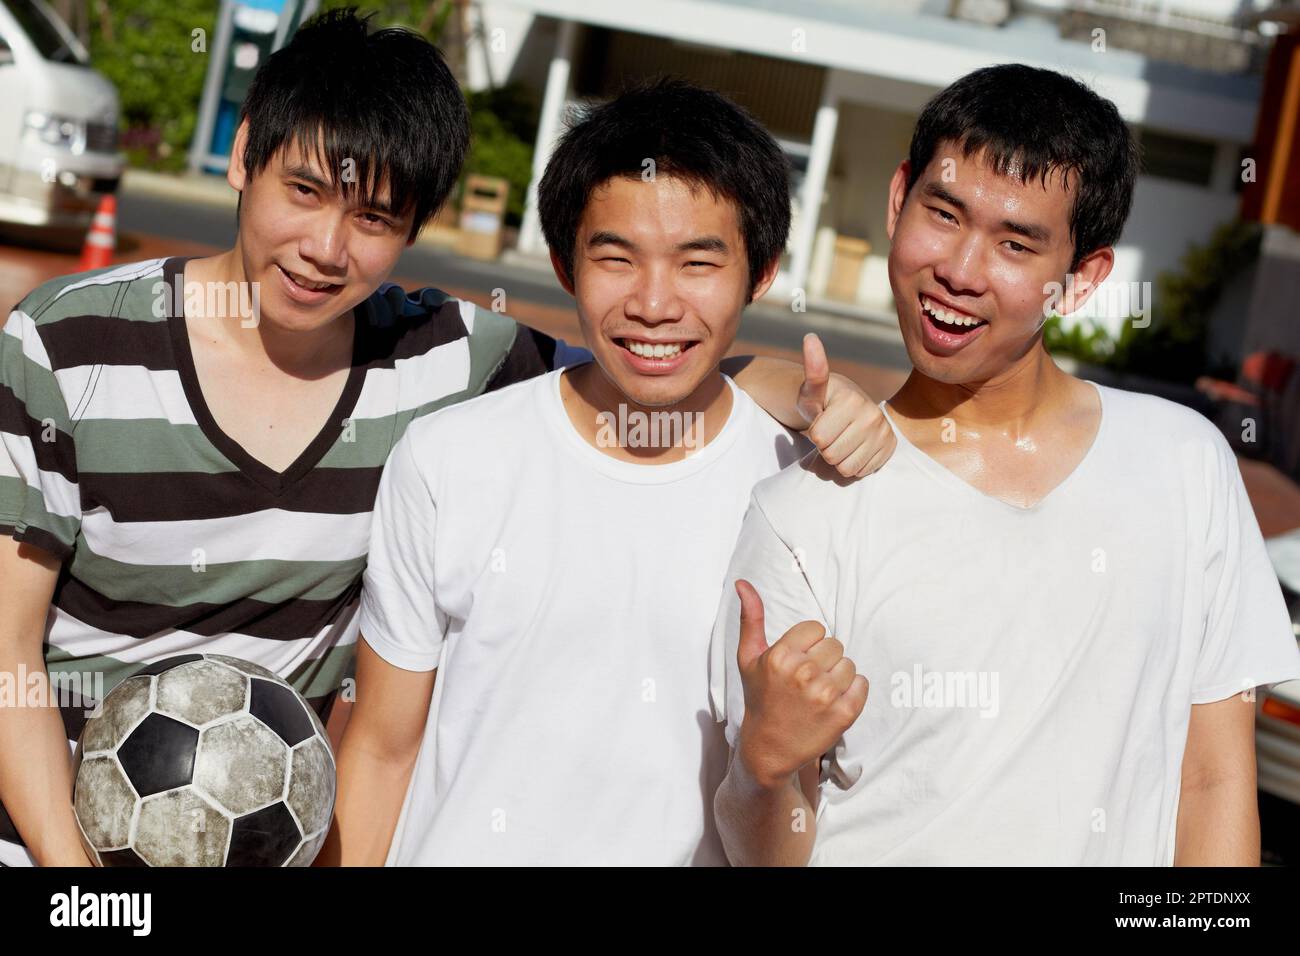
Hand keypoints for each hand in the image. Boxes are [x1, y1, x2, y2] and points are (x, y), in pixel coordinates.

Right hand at [733, 579, 867, 790]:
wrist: (769, 748)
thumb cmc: (760, 698)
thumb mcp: (748, 658)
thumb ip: (750, 618)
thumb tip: (743, 583)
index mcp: (781, 656)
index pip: (816, 628)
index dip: (808, 644)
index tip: (797, 661)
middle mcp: (803, 673)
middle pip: (835, 644)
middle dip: (823, 659)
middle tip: (807, 679)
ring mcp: (825, 695)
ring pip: (849, 664)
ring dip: (838, 675)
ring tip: (819, 692)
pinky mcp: (844, 714)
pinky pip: (863, 684)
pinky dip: (854, 691)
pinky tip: (834, 701)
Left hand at [796, 334, 895, 477]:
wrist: (845, 409)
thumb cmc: (821, 401)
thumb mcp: (811, 390)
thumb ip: (812, 369)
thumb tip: (809, 337)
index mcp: (852, 401)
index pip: (818, 438)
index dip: (813, 433)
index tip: (821, 420)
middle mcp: (873, 416)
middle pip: (831, 455)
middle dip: (824, 447)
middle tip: (830, 432)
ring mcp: (884, 434)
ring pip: (846, 468)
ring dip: (837, 458)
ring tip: (840, 439)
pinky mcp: (889, 448)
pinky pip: (860, 472)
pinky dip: (852, 464)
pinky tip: (853, 447)